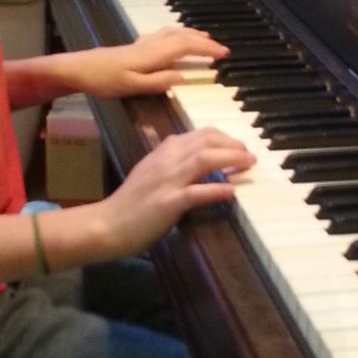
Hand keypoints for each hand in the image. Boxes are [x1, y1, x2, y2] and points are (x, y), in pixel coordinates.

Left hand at [70, 27, 228, 98]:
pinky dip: (176, 33)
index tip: (224, 54)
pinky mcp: (134, 46)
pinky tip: (174, 37)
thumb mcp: (132, 86)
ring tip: (204, 38)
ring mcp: (142, 44)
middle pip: (182, 37)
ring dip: (191, 34)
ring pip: (172, 32)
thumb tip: (183, 77)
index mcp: (153, 55)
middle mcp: (150, 45)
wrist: (78, 69)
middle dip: (203, 41)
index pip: (186, 48)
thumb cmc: (103, 81)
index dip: (206, 50)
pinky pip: (163, 34)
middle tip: (221, 48)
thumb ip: (158, 82)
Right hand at [97, 127, 255, 256]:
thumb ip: (169, 160)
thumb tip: (190, 151)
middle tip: (249, 156)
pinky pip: (196, 192)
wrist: (107, 224)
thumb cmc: (130, 202)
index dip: (224, 138)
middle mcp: (166, 160)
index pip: (199, 134)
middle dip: (233, 145)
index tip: (238, 147)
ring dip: (231, 160)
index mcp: (163, 151)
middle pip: (206, 141)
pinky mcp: (167, 202)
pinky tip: (232, 191)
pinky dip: (216, 189)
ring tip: (248, 165)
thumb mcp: (149, 172)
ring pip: (204, 159)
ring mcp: (167, 180)